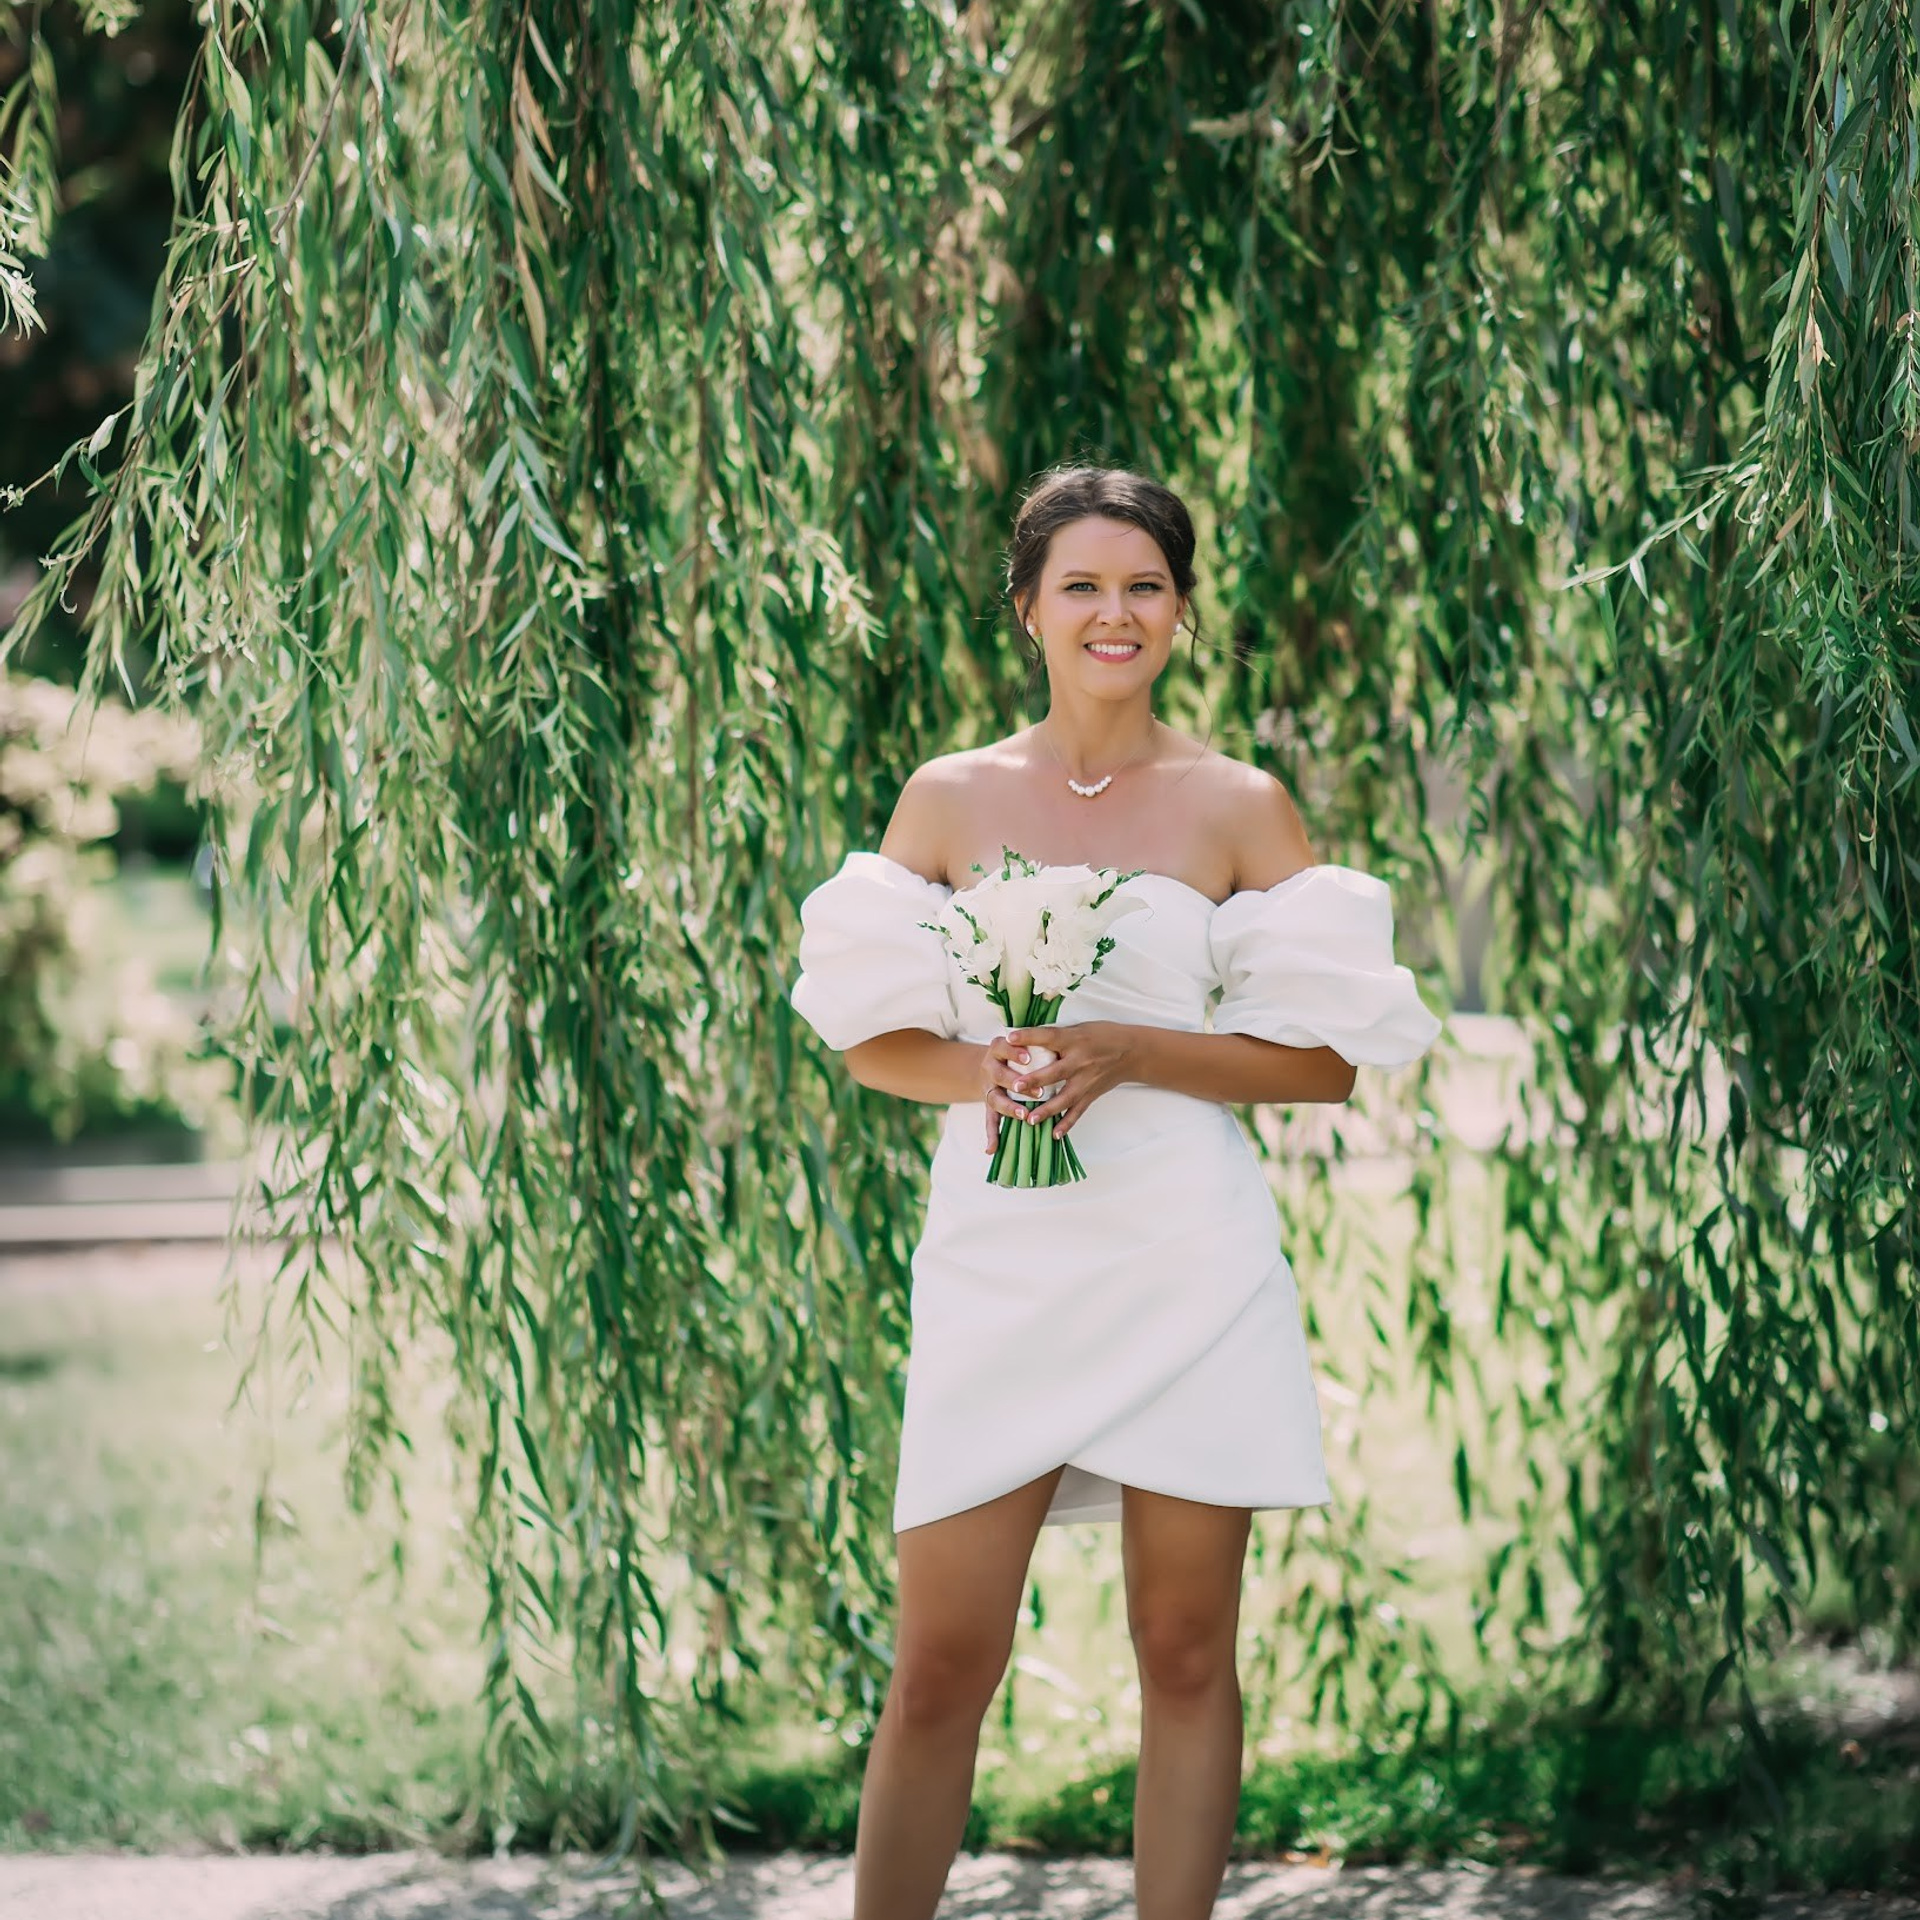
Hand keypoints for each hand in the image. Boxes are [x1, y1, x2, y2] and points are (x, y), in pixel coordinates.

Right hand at [978, 1034, 1041, 1152]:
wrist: (994, 1061)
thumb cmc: (1016, 1050)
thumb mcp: (1022, 1041)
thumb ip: (1035, 1039)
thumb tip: (1059, 1035)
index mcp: (998, 1049)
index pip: (1004, 1048)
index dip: (1014, 1053)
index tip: (1028, 1057)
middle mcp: (990, 1068)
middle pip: (999, 1075)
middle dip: (1016, 1082)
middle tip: (1036, 1091)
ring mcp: (989, 1087)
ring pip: (995, 1099)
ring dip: (1009, 1108)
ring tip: (1024, 1115)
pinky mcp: (990, 1104)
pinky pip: (990, 1120)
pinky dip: (992, 1135)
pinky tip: (992, 1149)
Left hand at [1002, 1020, 1137, 1137]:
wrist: (1132, 1052)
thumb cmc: (1103, 1035)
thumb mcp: (1080, 1028)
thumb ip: (1057, 1036)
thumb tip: (1029, 1038)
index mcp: (1074, 1040)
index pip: (1049, 1037)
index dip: (1029, 1036)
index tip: (1010, 1037)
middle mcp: (1080, 1061)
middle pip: (1054, 1072)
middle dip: (1035, 1080)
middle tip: (1015, 1087)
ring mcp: (1086, 1081)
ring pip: (1064, 1098)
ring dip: (1047, 1110)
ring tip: (1030, 1119)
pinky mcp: (1091, 1094)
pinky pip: (1078, 1111)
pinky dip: (1067, 1124)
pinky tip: (1055, 1134)